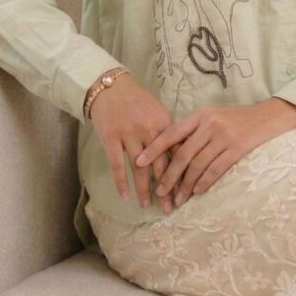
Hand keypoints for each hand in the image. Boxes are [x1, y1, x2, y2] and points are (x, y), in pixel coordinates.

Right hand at [88, 73, 175, 212]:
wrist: (111, 87)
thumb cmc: (137, 101)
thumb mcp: (158, 113)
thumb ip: (169, 134)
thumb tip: (183, 157)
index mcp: (165, 124)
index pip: (177, 154)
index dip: (181, 175)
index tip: (184, 193)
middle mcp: (150, 131)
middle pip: (161, 165)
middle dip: (166, 188)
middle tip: (170, 207)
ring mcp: (130, 135)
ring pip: (140, 169)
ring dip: (144, 189)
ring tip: (147, 205)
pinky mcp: (111, 138)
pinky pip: (117, 165)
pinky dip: (121, 182)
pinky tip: (125, 196)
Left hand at [136, 97, 295, 209]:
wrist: (271, 116)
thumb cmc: (240, 118)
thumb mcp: (216, 116)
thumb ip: (197, 130)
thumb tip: (173, 150)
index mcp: (201, 115)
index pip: (172, 133)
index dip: (154, 148)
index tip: (139, 162)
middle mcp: (210, 124)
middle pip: (183, 154)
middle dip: (169, 175)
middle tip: (159, 192)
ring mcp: (224, 136)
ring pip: (197, 166)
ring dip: (185, 185)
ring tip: (177, 200)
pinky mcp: (238, 149)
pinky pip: (215, 170)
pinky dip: (204, 183)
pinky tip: (197, 193)